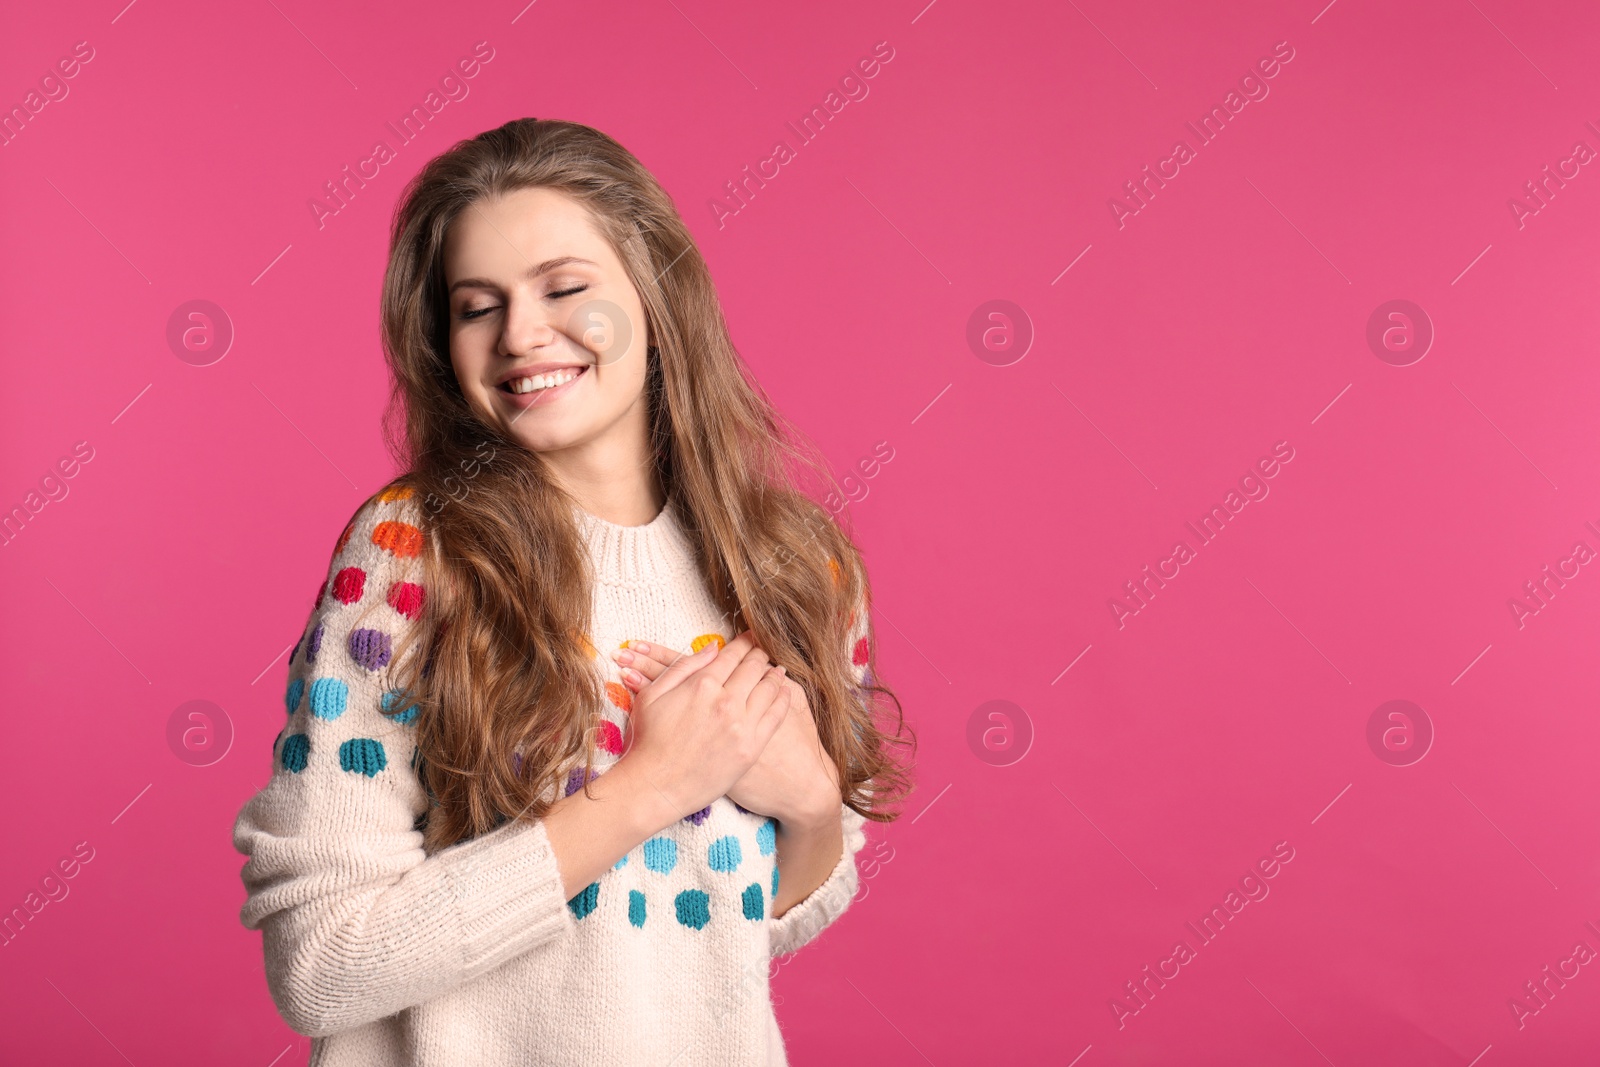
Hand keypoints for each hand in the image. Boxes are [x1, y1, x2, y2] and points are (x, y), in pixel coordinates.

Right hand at [614, 635, 840, 827]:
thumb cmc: (648, 741)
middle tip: (765, 651)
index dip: (745, 643)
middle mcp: (725, 701)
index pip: (732, 654)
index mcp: (702, 684)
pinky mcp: (751, 748)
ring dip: (775, 675)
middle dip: (761, 655)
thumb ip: (684, 667)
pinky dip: (784, 700)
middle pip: (754, 668)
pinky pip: (776, 716)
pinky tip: (785, 693)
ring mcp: (741, 726)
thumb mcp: (653, 695)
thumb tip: (712, 648)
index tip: (751, 638)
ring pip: (769, 689)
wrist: (654, 787)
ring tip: (778, 670)